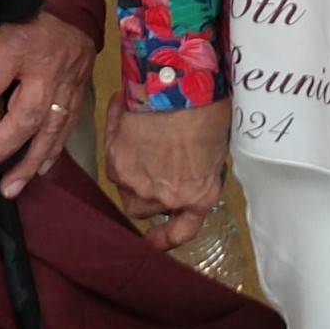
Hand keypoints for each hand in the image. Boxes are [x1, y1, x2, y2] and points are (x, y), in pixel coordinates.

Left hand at [0, 0, 99, 199]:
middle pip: (26, 115)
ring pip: (51, 129)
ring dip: (29, 162)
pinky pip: (68, 125)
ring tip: (10, 187)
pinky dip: (53, 150)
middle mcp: (46, 66)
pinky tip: (39, 170)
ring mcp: (68, 80)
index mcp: (19, 42)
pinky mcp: (81, 87)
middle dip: (2, 144)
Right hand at [108, 98, 231, 250]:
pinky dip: (118, 140)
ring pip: (125, 187)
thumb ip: (201, 168)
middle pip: (143, 208)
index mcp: (198, 196)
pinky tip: (127, 117)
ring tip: (141, 136)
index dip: (163, 240)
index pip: (180, 233)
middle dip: (145, 191)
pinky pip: (113, 160)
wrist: (179, 86)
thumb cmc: (207, 108)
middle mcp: (167, 198)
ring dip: (130, 169)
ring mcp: (138, 184)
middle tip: (151, 162)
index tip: (153, 242)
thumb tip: (189, 165)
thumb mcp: (216, 147)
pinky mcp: (116, 163)